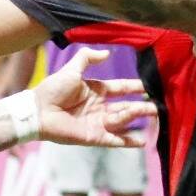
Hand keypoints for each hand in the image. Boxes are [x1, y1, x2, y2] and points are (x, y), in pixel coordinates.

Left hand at [34, 48, 156, 148]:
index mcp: (96, 90)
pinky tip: (141, 142)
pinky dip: (127, 141)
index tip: (149, 87)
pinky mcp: (93, 137)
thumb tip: (107, 53)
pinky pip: (114, 140)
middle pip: (126, 106)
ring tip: (153, 114)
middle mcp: (99, 107)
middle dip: (142, 106)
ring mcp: (97, 123)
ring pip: (122, 120)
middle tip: (157, 105)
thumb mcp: (72, 69)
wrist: (38, 111)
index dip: (134, 87)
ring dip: (137, 118)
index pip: (120, 88)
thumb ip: (87, 57)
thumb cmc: (53, 89)